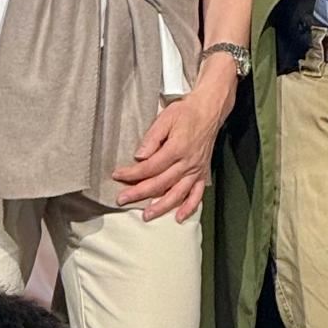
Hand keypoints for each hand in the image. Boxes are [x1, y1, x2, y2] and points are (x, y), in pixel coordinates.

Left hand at [112, 67, 236, 221]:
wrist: (209, 110)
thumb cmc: (186, 112)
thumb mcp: (166, 118)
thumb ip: (152, 138)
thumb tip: (139, 156)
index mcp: (177, 148)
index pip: (150, 166)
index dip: (132, 173)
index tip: (117, 175)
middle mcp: (187, 162)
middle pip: (160, 183)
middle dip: (139, 193)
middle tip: (122, 199)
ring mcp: (196, 170)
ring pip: (178, 193)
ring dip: (161, 207)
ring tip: (146, 216)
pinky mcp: (202, 173)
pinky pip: (197, 194)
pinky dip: (189, 208)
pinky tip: (178, 217)